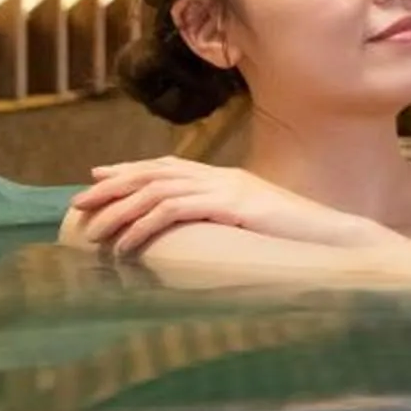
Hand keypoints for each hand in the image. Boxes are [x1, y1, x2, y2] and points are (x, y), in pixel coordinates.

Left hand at [64, 159, 395, 259]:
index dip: (129, 169)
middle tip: (78, 203)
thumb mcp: (253, 228)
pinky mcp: (231, 205)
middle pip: (153, 172)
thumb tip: (199, 242)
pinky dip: (143, 227)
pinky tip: (127, 245)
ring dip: (119, 211)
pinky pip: (174, 210)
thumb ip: (225, 224)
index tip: (97, 178)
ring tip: (94, 233)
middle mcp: (221, 176)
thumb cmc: (297, 241)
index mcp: (225, 179)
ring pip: (156, 190)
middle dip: (112, 186)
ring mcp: (226, 188)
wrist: (333, 238)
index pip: (167, 165)